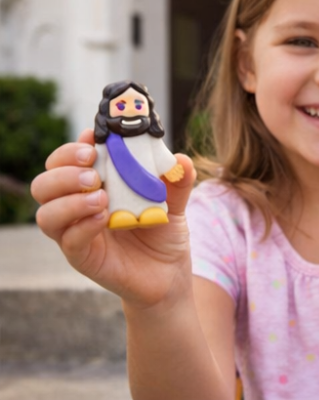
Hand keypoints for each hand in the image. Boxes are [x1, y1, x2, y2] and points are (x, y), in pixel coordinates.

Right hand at [30, 129, 195, 310]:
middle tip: (94, 171)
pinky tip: (103, 218)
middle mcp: (79, 206)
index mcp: (97, 184)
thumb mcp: (176, 199)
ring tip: (101, 197)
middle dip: (64, 170)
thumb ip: (178, 178)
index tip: (93, 139)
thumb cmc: (163, 229)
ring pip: (46, 214)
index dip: (74, 147)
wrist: (169, 273)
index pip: (67, 160)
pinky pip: (68, 241)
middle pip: (45, 183)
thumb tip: (180, 160)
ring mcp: (77, 232)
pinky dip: (82, 226)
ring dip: (69, 200)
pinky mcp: (83, 257)